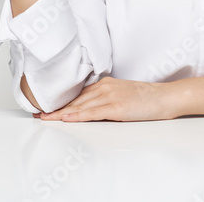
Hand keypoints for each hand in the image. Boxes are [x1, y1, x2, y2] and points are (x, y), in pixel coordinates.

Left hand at [33, 77, 178, 121]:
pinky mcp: (116, 108)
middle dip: (56, 108)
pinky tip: (67, 118)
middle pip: (75, 100)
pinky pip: (93, 113)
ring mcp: (110, 97)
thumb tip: (89, 106)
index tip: (46, 108)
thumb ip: (105, 98)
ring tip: (46, 119)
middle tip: (38, 115)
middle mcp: (104, 87)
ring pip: (80, 106)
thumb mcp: (121, 94)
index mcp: (105, 84)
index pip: (78, 95)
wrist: (164, 97)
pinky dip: (78, 116)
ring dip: (61, 113)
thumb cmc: (146, 98)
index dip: (61, 102)